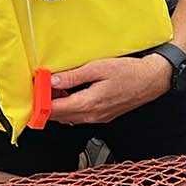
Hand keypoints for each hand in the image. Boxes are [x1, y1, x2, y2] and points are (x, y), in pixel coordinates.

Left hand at [48, 55, 172, 124]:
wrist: (152, 80)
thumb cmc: (130, 73)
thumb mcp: (99, 68)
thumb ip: (74, 76)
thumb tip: (53, 80)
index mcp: (88, 104)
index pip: (54, 110)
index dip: (40, 103)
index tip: (33, 92)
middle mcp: (91, 116)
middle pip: (59, 116)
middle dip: (46, 104)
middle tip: (40, 88)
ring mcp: (98, 118)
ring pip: (69, 117)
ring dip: (59, 106)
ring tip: (54, 88)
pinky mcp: (103, 116)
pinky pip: (80, 116)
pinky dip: (71, 107)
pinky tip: (72, 94)